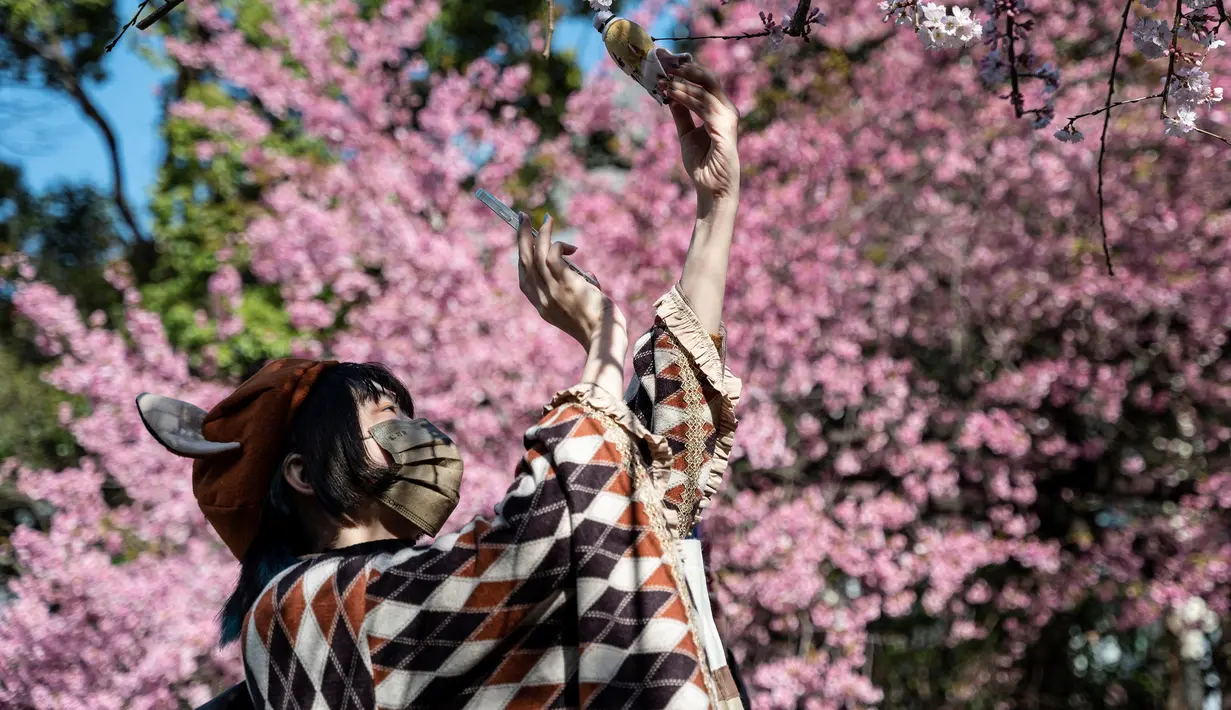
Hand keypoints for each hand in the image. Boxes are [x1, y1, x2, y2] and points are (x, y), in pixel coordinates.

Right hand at [517, 212, 624, 347]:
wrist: (604, 337)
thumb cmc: (599, 325)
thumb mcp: (581, 308)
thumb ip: (579, 291)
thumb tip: (587, 276)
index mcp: (543, 307)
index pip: (524, 280)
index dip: (523, 259)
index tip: (526, 243)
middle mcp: (542, 299)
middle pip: (524, 262)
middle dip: (521, 238)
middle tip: (523, 218)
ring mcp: (552, 291)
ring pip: (535, 256)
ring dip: (539, 234)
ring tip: (546, 220)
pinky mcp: (565, 284)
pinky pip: (552, 256)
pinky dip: (557, 244)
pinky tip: (571, 245)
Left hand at [659, 62, 740, 203]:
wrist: (711, 189)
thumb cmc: (703, 164)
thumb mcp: (687, 134)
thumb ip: (682, 114)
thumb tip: (671, 95)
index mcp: (720, 110)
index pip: (705, 82)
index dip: (687, 71)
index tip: (666, 64)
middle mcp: (727, 110)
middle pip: (709, 79)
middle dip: (686, 69)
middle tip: (664, 62)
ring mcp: (728, 117)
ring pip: (704, 90)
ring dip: (681, 83)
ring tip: (663, 80)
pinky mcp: (725, 127)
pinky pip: (703, 105)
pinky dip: (685, 97)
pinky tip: (670, 94)